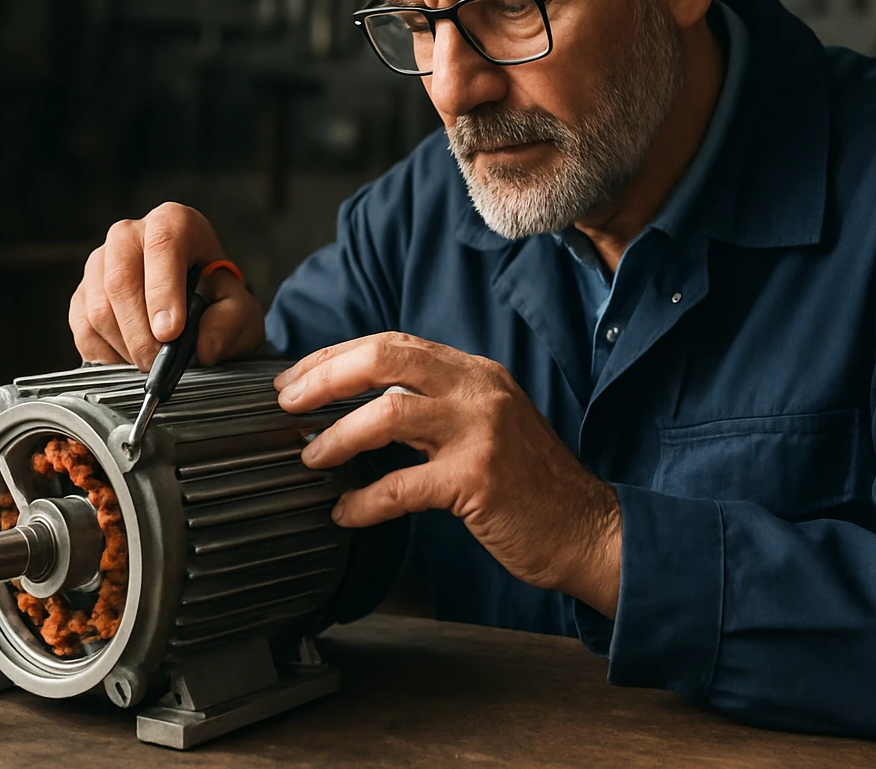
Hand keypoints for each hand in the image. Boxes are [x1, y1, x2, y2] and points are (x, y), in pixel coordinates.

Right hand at [70, 203, 264, 369]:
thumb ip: (231, 322)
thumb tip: (204, 347)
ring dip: (126, 347)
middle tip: (160, 363)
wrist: (197, 310)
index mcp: (174, 223)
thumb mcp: (240, 310)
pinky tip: (132, 358)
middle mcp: (130, 235)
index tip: (171, 332)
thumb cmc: (217, 302)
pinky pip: (83, 329)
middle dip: (141, 333)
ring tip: (152, 362)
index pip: (162, 245)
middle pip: (120, 280)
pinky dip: (107, 355)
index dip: (163, 291)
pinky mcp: (82, 294)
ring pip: (98, 309)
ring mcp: (100, 263)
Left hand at [275, 332, 621, 617]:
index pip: (393, 345)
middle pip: (386, 358)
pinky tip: (346, 512)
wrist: (589, 530)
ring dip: (337, 437)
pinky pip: (401, 485)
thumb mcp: (487, 425)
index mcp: (476, 373)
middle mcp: (479, 391)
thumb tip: (361, 408)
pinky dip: (364, 501)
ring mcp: (481, 432)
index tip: (296, 377)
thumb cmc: (531, 486)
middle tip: (286, 401)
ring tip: (311, 458)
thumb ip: (435, 409)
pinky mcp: (478, 480)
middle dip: (325, 376)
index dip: (337, 357)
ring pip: (387, 414)